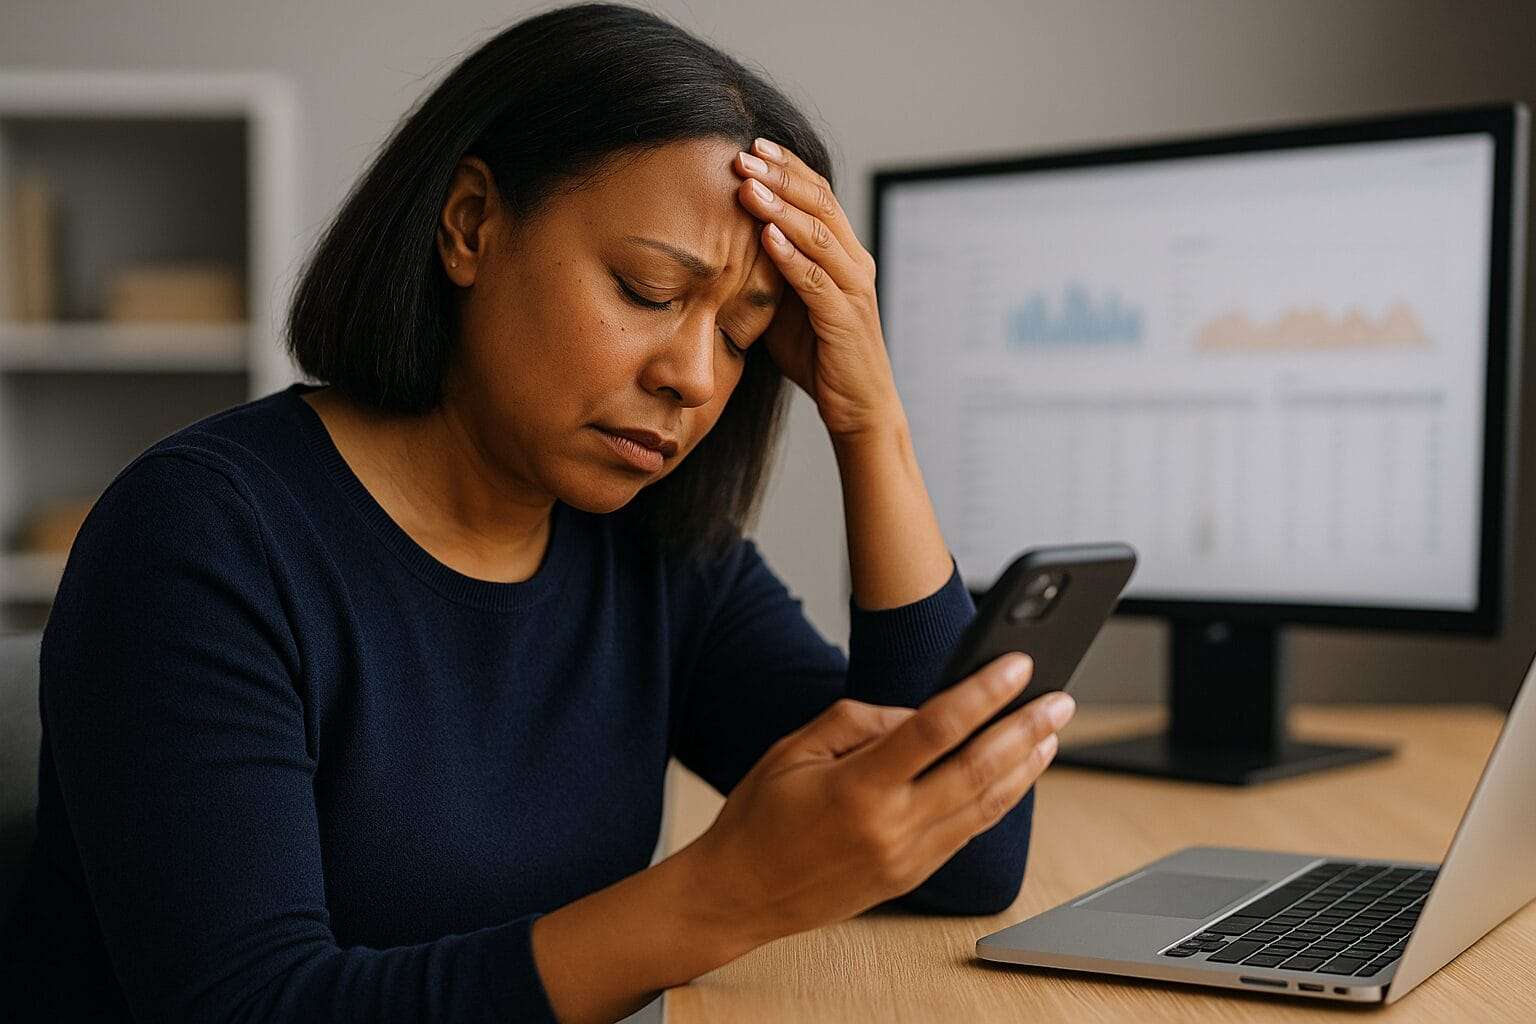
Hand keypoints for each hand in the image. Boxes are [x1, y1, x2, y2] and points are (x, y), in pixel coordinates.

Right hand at [684, 652, 1074, 943]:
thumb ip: (860, 720)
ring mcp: (907, 858)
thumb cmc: (760, 817)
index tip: (1017, 665)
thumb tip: (917, 713)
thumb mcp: (794, 749)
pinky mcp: (912, 876)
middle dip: (1026, 729)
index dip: (984, 692)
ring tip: (1051, 733)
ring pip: (985, 806)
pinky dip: (1000, 800)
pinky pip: (969, 832)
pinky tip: (1017, 775)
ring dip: (1026, 766)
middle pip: (978, 769)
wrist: (740, 895)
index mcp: (858, 788)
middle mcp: (891, 827)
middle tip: (1060, 699)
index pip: (937, 729)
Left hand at [733, 138, 901, 439]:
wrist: (857, 406)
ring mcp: (853, 288)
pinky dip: (791, 255)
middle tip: (742, 154)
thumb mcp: (785, 302)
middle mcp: (854, 261)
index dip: (786, 167)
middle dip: (780, 175)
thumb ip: (768, 269)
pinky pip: (816, 280)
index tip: (750, 145)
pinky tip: (765, 236)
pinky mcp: (845, 319)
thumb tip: (721, 241)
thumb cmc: (818, 354)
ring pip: (818, 235)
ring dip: (780, 207)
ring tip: (747, 185)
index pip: (816, 194)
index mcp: (842, 251)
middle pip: (820, 203)